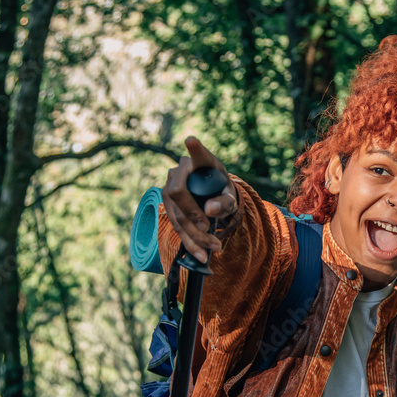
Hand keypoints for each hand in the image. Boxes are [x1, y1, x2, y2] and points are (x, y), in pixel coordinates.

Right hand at [162, 136, 239, 262]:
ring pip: (176, 214)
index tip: (192, 141)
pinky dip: (189, 242)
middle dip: (193, 217)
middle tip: (211, 231)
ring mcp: (169, 186)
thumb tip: (209, 211)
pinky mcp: (167, 203)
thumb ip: (225, 202)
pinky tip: (201, 255)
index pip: (198, 154)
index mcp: (202, 163)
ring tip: (213, 249)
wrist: (210, 196)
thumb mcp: (230, 196)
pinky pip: (175, 225)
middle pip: (178, 194)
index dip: (195, 149)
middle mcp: (180, 171)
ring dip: (194, 236)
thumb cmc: (221, 190)